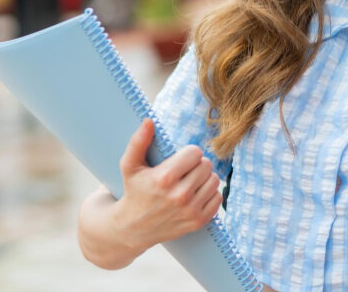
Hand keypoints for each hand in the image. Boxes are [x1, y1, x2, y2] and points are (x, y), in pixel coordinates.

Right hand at [112, 119, 222, 251]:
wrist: (134, 227)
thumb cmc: (133, 191)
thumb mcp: (129, 165)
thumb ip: (138, 141)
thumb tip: (149, 120)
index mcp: (164, 178)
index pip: (195, 153)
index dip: (188, 153)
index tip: (179, 160)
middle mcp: (180, 195)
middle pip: (207, 165)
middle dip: (197, 165)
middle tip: (184, 171)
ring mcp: (190, 210)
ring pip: (214, 180)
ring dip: (204, 178)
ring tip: (190, 182)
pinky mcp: (199, 221)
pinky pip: (218, 198)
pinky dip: (209, 194)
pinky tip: (195, 195)